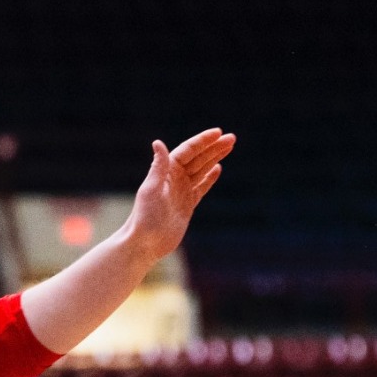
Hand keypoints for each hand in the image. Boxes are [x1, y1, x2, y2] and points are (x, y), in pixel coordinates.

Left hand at [123, 128, 235, 261]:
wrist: (145, 243)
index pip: (187, 151)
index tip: (218, 132)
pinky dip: (209, 178)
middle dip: (214, 147)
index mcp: (166, 172)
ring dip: (215, 158)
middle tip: (232, 137)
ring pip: (201, 170)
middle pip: (197, 158)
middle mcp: (174, 179)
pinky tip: (218, 168)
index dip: (203, 141)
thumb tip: (158, 142)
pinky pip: (201, 187)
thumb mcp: (151, 189)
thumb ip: (158, 167)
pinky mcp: (187, 205)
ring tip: (229, 146)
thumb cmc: (145, 217)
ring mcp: (181, 192)